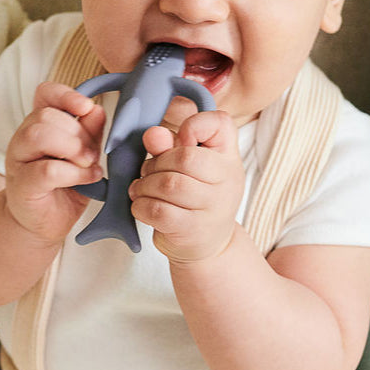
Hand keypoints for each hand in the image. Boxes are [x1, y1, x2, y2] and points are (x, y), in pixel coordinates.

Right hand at [4, 82, 104, 245]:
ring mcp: (19, 161)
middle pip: (45, 115)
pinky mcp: (22, 185)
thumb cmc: (65, 187)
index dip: (65, 94)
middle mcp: (23, 139)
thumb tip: (97, 110)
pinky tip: (88, 179)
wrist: (43, 224)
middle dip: (77, 132)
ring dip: (72, 148)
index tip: (85, 107)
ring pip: (38, 135)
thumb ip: (89, 133)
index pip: (44, 94)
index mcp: (39, 125)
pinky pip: (46, 170)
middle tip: (94, 154)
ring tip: (89, 164)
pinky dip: (74, 172)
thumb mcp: (84, 156)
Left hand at [131, 110, 244, 263]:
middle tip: (149, 172)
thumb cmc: (195, 199)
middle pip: (184, 157)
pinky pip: (158, 210)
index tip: (180, 141)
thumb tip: (153, 134)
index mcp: (228, 157)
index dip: (193, 125)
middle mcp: (228, 180)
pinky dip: (141, 205)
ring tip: (143, 189)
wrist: (209, 245)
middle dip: (156, 163)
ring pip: (168, 184)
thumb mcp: (188, 168)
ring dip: (145, 185)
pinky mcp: (193, 229)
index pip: (220, 123)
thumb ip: (169, 146)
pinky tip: (142, 205)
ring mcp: (213, 207)